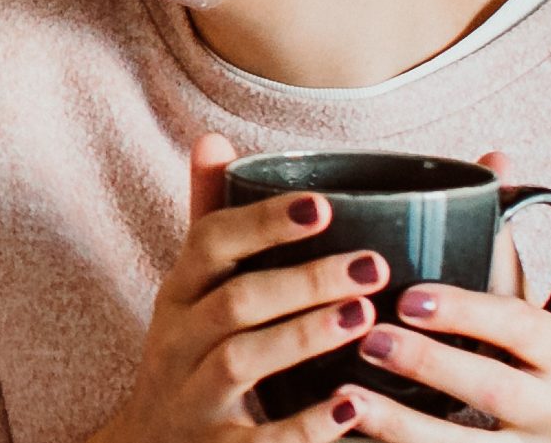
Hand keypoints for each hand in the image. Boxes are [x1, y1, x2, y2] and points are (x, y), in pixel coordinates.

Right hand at [87, 134, 389, 442]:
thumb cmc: (190, 358)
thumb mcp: (190, 294)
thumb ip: (209, 221)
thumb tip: (212, 138)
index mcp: (179, 297)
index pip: (207, 244)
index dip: (262, 222)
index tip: (323, 204)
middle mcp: (177, 344)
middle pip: (233, 302)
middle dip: (302, 280)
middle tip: (372, 266)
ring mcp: (193, 400)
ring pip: (239, 361)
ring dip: (302, 336)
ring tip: (363, 317)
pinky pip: (258, 439)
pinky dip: (306, 424)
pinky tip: (352, 408)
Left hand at [333, 151, 550, 442]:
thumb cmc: (539, 366)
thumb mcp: (533, 312)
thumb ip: (502, 247)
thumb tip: (493, 157)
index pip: (521, 325)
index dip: (467, 311)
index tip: (409, 297)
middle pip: (494, 388)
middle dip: (430, 365)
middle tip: (364, 338)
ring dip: (403, 427)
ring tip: (344, 402)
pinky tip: (345, 440)